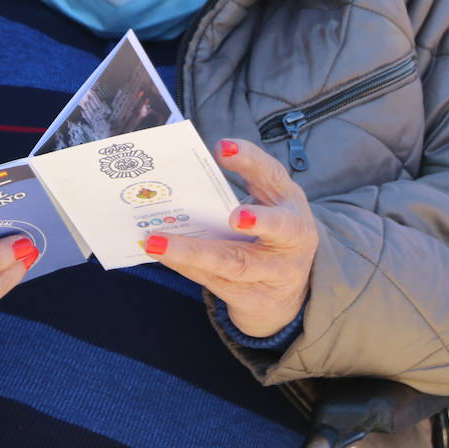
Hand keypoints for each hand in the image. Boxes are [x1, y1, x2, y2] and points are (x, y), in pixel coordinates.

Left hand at [147, 139, 318, 337]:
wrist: (288, 294)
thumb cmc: (267, 235)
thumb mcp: (264, 206)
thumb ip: (235, 189)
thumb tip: (180, 176)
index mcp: (290, 203)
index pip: (273, 176)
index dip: (251, 161)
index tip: (222, 148)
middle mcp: (292, 239)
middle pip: (279, 229)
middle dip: (259, 221)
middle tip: (235, 217)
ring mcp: (276, 273)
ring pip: (235, 264)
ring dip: (193, 252)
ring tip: (156, 242)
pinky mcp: (254, 299)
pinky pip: (214, 281)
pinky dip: (185, 266)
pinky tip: (160, 254)